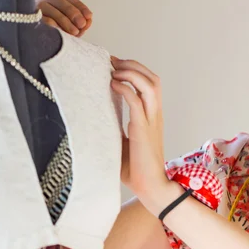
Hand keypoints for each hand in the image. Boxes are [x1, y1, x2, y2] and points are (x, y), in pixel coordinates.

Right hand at [36, 0, 92, 36]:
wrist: (32, 38)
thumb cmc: (57, 31)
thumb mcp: (70, 26)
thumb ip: (80, 24)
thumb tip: (88, 22)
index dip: (80, 6)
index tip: (89, 17)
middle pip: (59, 1)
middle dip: (73, 13)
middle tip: (82, 24)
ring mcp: (35, 7)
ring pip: (49, 8)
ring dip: (64, 20)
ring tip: (74, 32)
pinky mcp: (28, 18)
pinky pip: (39, 19)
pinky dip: (51, 25)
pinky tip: (59, 31)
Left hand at [110, 57, 169, 202]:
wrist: (150, 186)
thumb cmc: (136, 168)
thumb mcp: (122, 142)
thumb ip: (114, 127)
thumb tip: (94, 117)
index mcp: (152, 116)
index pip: (151, 83)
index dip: (135, 69)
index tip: (115, 64)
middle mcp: (155, 114)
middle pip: (154, 79)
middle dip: (134, 65)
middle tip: (114, 62)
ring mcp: (151, 120)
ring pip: (150, 85)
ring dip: (132, 73)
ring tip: (114, 71)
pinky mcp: (143, 129)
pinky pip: (137, 101)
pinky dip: (126, 88)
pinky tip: (113, 85)